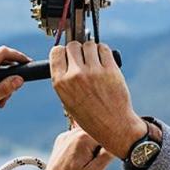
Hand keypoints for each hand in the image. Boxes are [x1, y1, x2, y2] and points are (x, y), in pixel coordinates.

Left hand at [41, 126, 116, 169]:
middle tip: (92, 163)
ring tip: (83, 164)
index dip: (110, 146)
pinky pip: (79, 139)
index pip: (106, 134)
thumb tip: (118, 141)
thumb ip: (108, 154)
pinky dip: (82, 147)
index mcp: (83, 137)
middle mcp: (73, 132)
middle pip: (98, 134)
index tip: (104, 157)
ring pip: (89, 136)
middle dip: (100, 146)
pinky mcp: (61, 140)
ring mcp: (66, 135)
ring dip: (91, 147)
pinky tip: (77, 161)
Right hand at [49, 41, 142, 157]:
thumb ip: (64, 77)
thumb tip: (67, 56)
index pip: (56, 52)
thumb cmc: (89, 114)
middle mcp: (75, 75)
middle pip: (72, 46)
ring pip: (88, 45)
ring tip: (94, 61)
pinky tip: (103, 61)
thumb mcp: (66, 98)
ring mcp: (93, 71)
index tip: (67, 55)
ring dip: (91, 50)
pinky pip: (103, 48)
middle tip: (82, 60)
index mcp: (61, 83)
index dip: (62, 52)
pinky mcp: (110, 69)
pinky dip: (103, 51)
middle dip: (77, 50)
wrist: (112, 125)